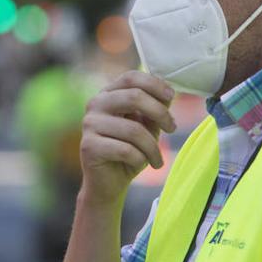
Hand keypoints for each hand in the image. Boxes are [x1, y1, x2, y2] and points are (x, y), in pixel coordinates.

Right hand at [79, 71, 175, 201]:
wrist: (108, 184)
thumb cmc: (129, 152)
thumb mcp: (146, 126)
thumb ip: (154, 108)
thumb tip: (168, 93)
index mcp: (108, 94)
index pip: (131, 77)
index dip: (154, 84)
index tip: (171, 98)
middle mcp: (95, 104)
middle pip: (134, 97)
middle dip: (160, 113)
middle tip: (172, 128)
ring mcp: (89, 124)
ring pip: (134, 129)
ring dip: (153, 147)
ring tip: (158, 159)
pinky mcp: (88, 146)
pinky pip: (126, 150)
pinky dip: (140, 160)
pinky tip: (140, 164)